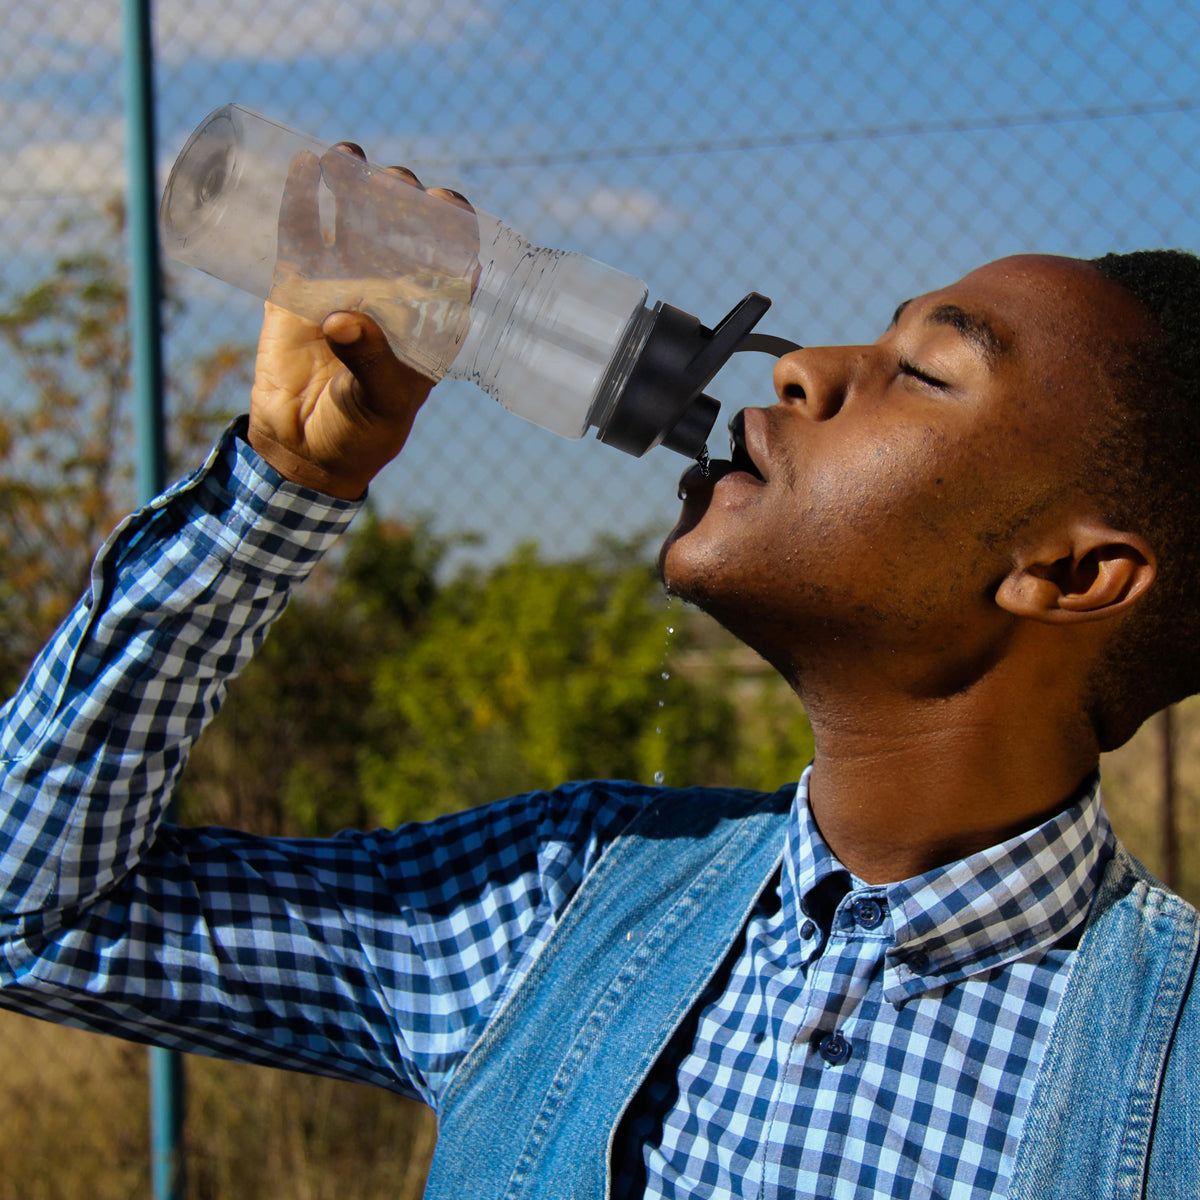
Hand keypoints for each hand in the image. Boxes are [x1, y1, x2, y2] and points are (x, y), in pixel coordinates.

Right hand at [248, 145, 477, 499]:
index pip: (452, 257)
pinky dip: (302, 195)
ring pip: (354, 218)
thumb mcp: (378, 401)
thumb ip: (368, 362)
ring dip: (355, 183)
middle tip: (392, 185)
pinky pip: (301, 231)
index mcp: (428, 316)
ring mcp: (344, 281)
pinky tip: (305, 163)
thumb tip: (343, 317)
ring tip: (349, 157)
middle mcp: (391, 290)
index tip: (444, 206)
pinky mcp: (298, 283)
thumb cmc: (362, 429)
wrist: (304, 447)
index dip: (453, 226)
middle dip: (402, 198)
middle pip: (404, 227)